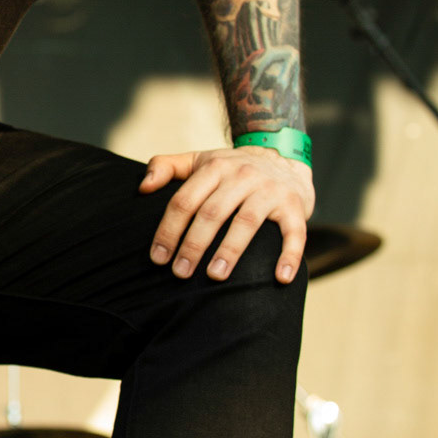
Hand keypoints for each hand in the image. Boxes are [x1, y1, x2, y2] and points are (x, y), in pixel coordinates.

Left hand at [139, 146, 314, 284]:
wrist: (284, 159)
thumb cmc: (232, 169)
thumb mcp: (199, 160)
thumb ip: (166, 166)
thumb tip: (142, 187)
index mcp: (215, 167)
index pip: (185, 200)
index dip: (169, 230)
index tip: (158, 258)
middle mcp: (243, 175)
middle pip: (213, 212)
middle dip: (194, 244)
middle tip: (180, 273)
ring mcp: (270, 190)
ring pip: (247, 221)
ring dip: (230, 250)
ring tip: (215, 276)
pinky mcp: (294, 206)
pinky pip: (294, 232)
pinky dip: (289, 256)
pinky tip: (280, 278)